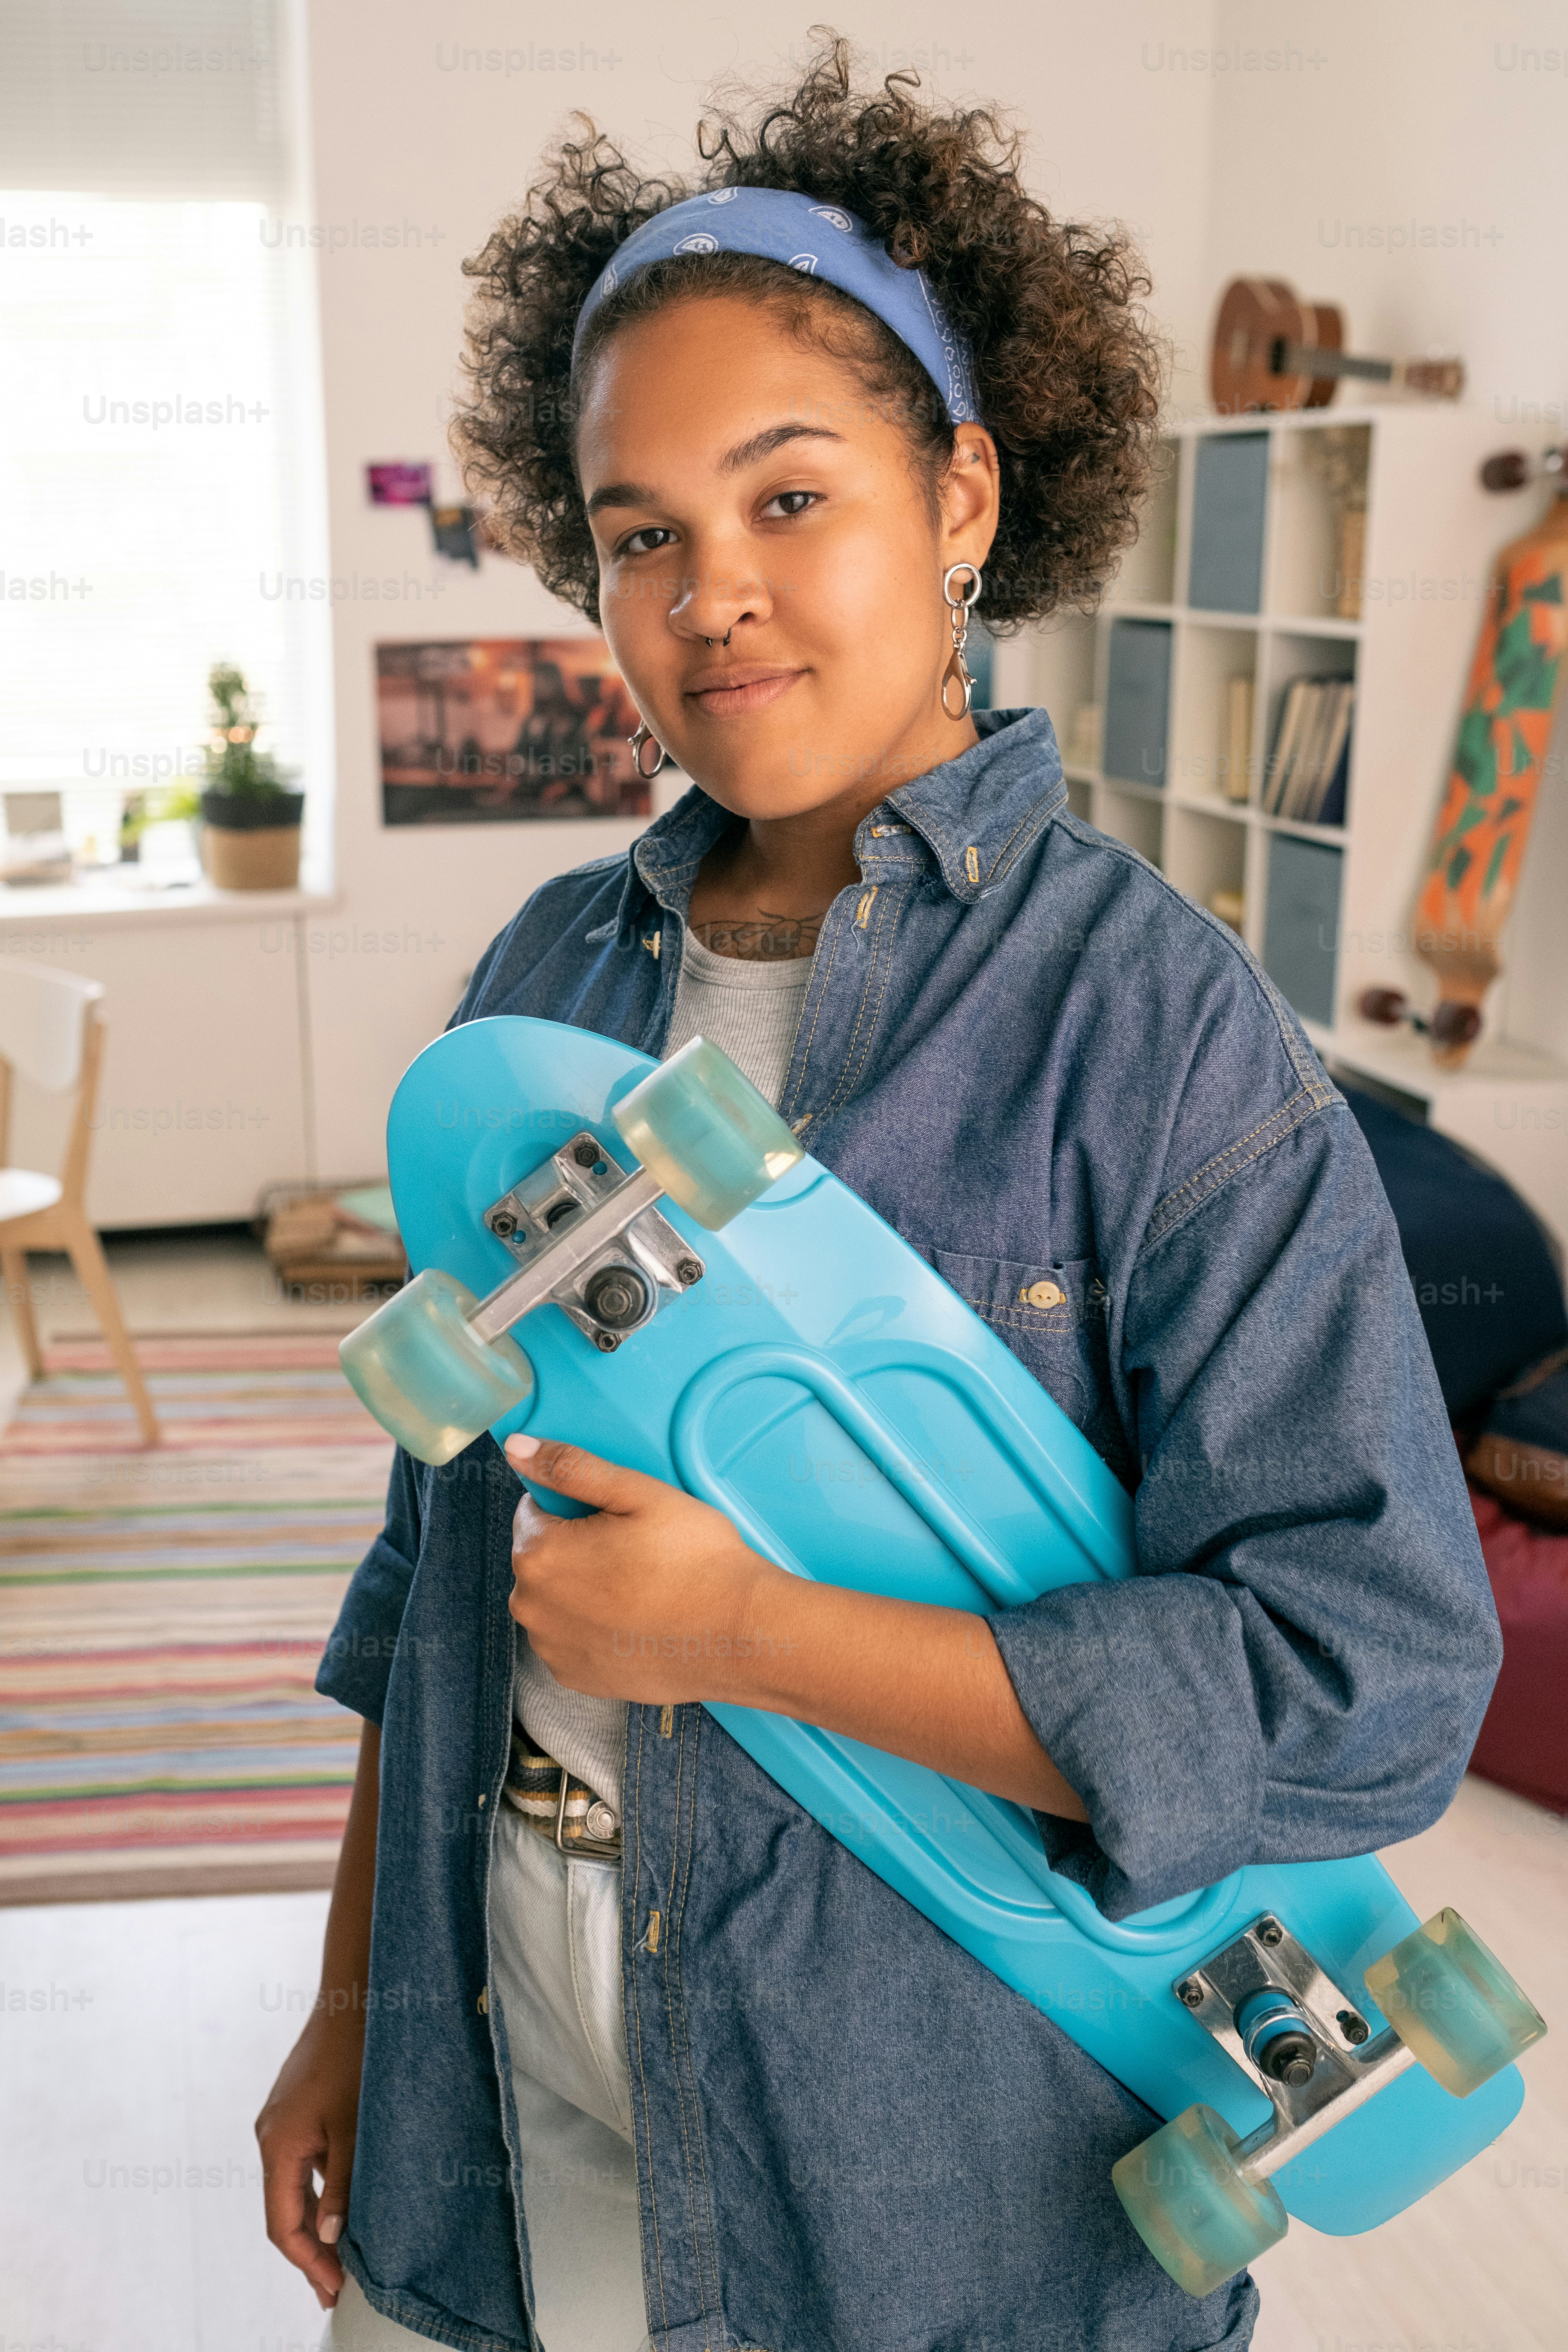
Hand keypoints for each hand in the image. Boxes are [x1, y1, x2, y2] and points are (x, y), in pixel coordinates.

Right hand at [255, 2008, 363, 2309]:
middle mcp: (271, 2137)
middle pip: (284, 2210)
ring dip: (317, 2221)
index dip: (308, 2261)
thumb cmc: (357, 2057)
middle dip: (311, 2251)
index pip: (283, 2224)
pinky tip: (346, 2205)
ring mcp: (281, 2122)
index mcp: (278, 2145)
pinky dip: (321, 2190)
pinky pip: (303, 2162)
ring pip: (294, 2187)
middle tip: (339, 2286)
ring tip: (346, 2255)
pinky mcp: (297, 2110)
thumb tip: (331, 2236)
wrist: (352, 1997)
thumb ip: (343, 2183)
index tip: (334, 2289)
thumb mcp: (356, 2126)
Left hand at [505, 1434, 789, 1703]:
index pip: (534, 1511)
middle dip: (578, 1548)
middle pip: (543, 1557)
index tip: (617, 1519)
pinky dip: (594, 1627)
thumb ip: (571, 1467)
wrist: (739, 1636)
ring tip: (641, 1587)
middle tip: (636, 1552)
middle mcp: (533, 1607)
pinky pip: (571, 1637)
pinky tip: (636, 1620)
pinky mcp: (576, 1677)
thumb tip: (519, 1448)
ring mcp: (553, 1648)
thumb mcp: (638, 1494)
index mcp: (540, 1555)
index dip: (576, 1507)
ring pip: (557, 1598)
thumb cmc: (696, 1562)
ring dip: (583, 1589)